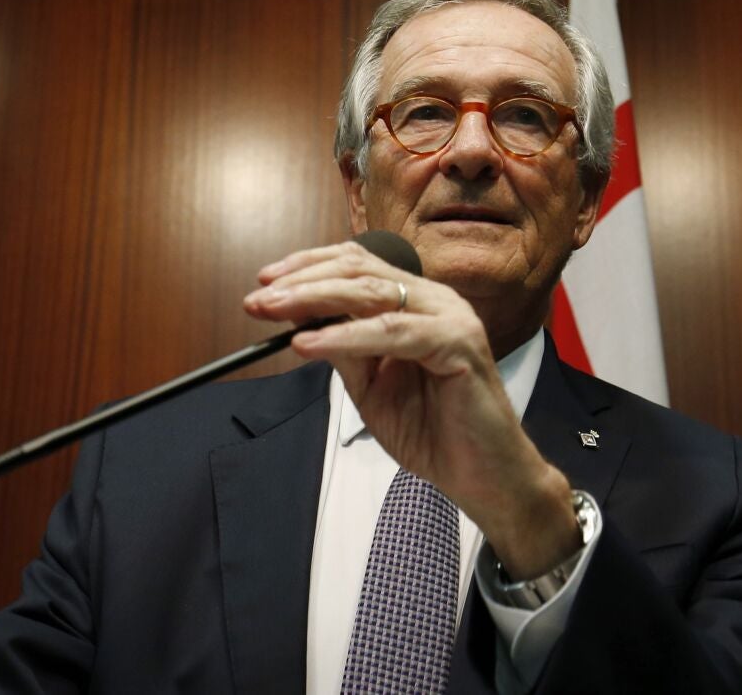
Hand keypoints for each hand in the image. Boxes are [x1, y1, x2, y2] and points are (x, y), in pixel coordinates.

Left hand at [244, 239, 579, 577]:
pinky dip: (345, 336)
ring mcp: (450, 318)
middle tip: (257, 298)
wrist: (484, 477)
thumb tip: (298, 321)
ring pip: (372, 292)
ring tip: (272, 311)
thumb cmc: (434, 432)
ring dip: (314, 299)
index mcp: (417, 303)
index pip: (357, 264)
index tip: (264, 283)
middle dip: (301, 281)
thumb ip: (344, 350)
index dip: (308, 267)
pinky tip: (309, 344)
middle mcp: (435, 300)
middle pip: (359, 270)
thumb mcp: (372, 386)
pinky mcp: (458, 345)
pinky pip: (392, 332)